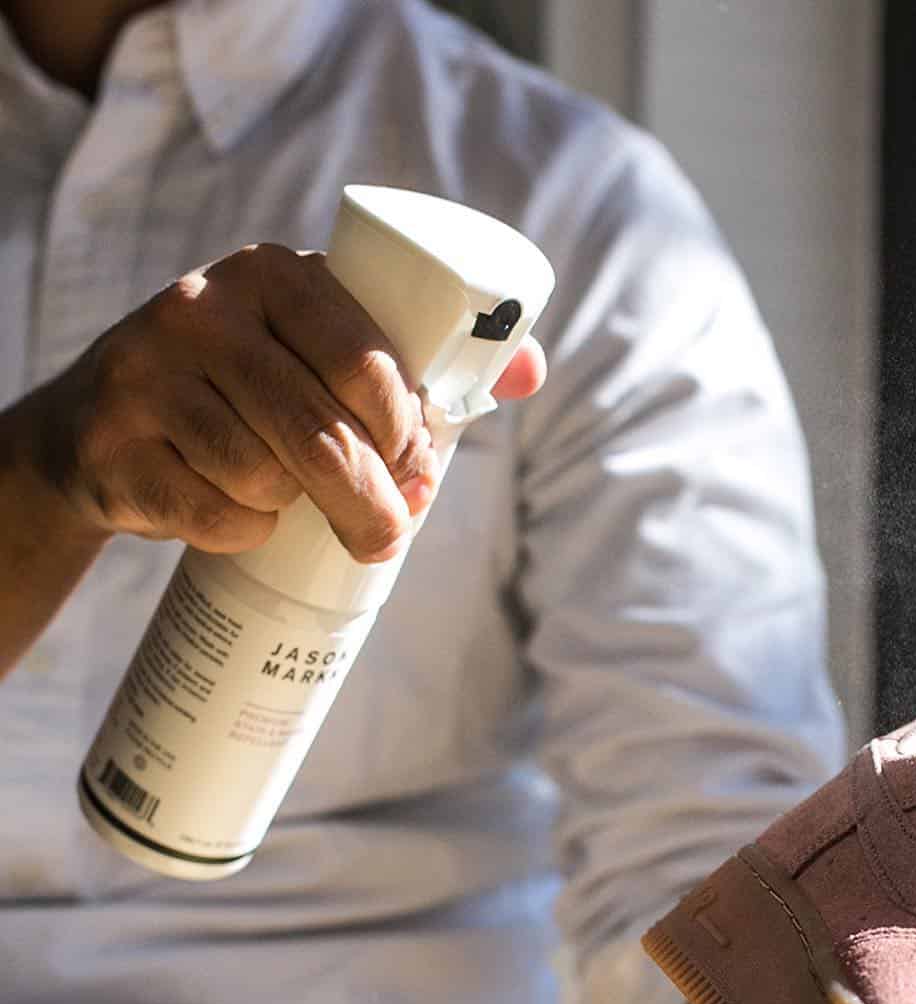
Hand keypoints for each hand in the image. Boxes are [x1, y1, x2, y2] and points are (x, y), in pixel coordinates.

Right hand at [20, 242, 545, 563]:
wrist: (103, 430)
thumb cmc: (246, 395)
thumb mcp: (318, 356)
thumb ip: (419, 365)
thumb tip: (530, 370)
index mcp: (272, 274)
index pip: (365, 362)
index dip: (404, 432)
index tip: (416, 470)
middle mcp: (202, 308)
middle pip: (322, 434)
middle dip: (372, 503)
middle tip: (384, 535)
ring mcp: (147, 373)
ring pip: (266, 478)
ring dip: (291, 507)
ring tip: (275, 490)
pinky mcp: (113, 445)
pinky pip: (214, 513)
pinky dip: (237, 530)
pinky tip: (222, 505)